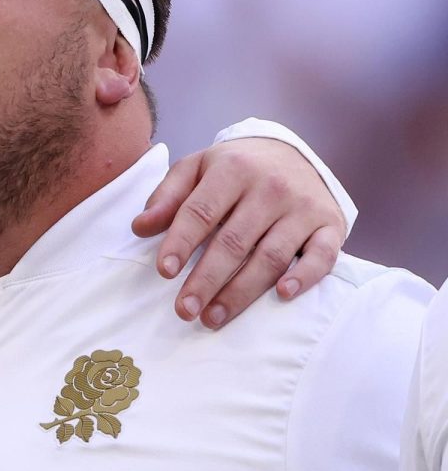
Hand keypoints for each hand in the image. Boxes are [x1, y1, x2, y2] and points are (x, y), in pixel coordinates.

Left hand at [131, 138, 344, 328]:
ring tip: (213, 317)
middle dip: (206, 279)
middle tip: (184, 310)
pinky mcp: (330, 225)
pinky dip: (304, 276)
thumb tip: (140, 227)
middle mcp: (270, 187)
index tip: (164, 272)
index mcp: (232, 170)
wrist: (292, 152)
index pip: (200, 211)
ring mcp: (303, 207)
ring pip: (270, 256)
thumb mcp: (196, 169)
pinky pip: (322, 256)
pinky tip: (282, 295)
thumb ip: (167, 197)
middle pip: (233, 241)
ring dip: (241, 292)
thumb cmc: (234, 168)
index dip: (180, 243)